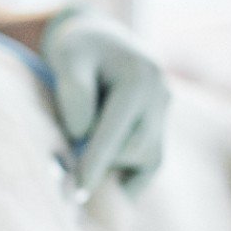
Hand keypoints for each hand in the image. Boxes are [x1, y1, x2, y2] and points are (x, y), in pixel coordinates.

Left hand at [41, 9, 171, 193]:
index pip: (115, 131)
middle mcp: (160, 96)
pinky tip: (105, 184)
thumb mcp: (67, 58)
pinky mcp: (162, 127)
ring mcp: (165, 113)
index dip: (94, 163)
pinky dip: (129, 178)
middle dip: (101, 161)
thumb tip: (83, 136)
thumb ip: (75, 93)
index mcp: (139, 78)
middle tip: (65, 163)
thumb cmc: (78, 49)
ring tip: (84, 157)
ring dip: (113, 166)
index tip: (77, 191)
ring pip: (145, 159)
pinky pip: (151, 164)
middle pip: (133, 149)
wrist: (100, 40)